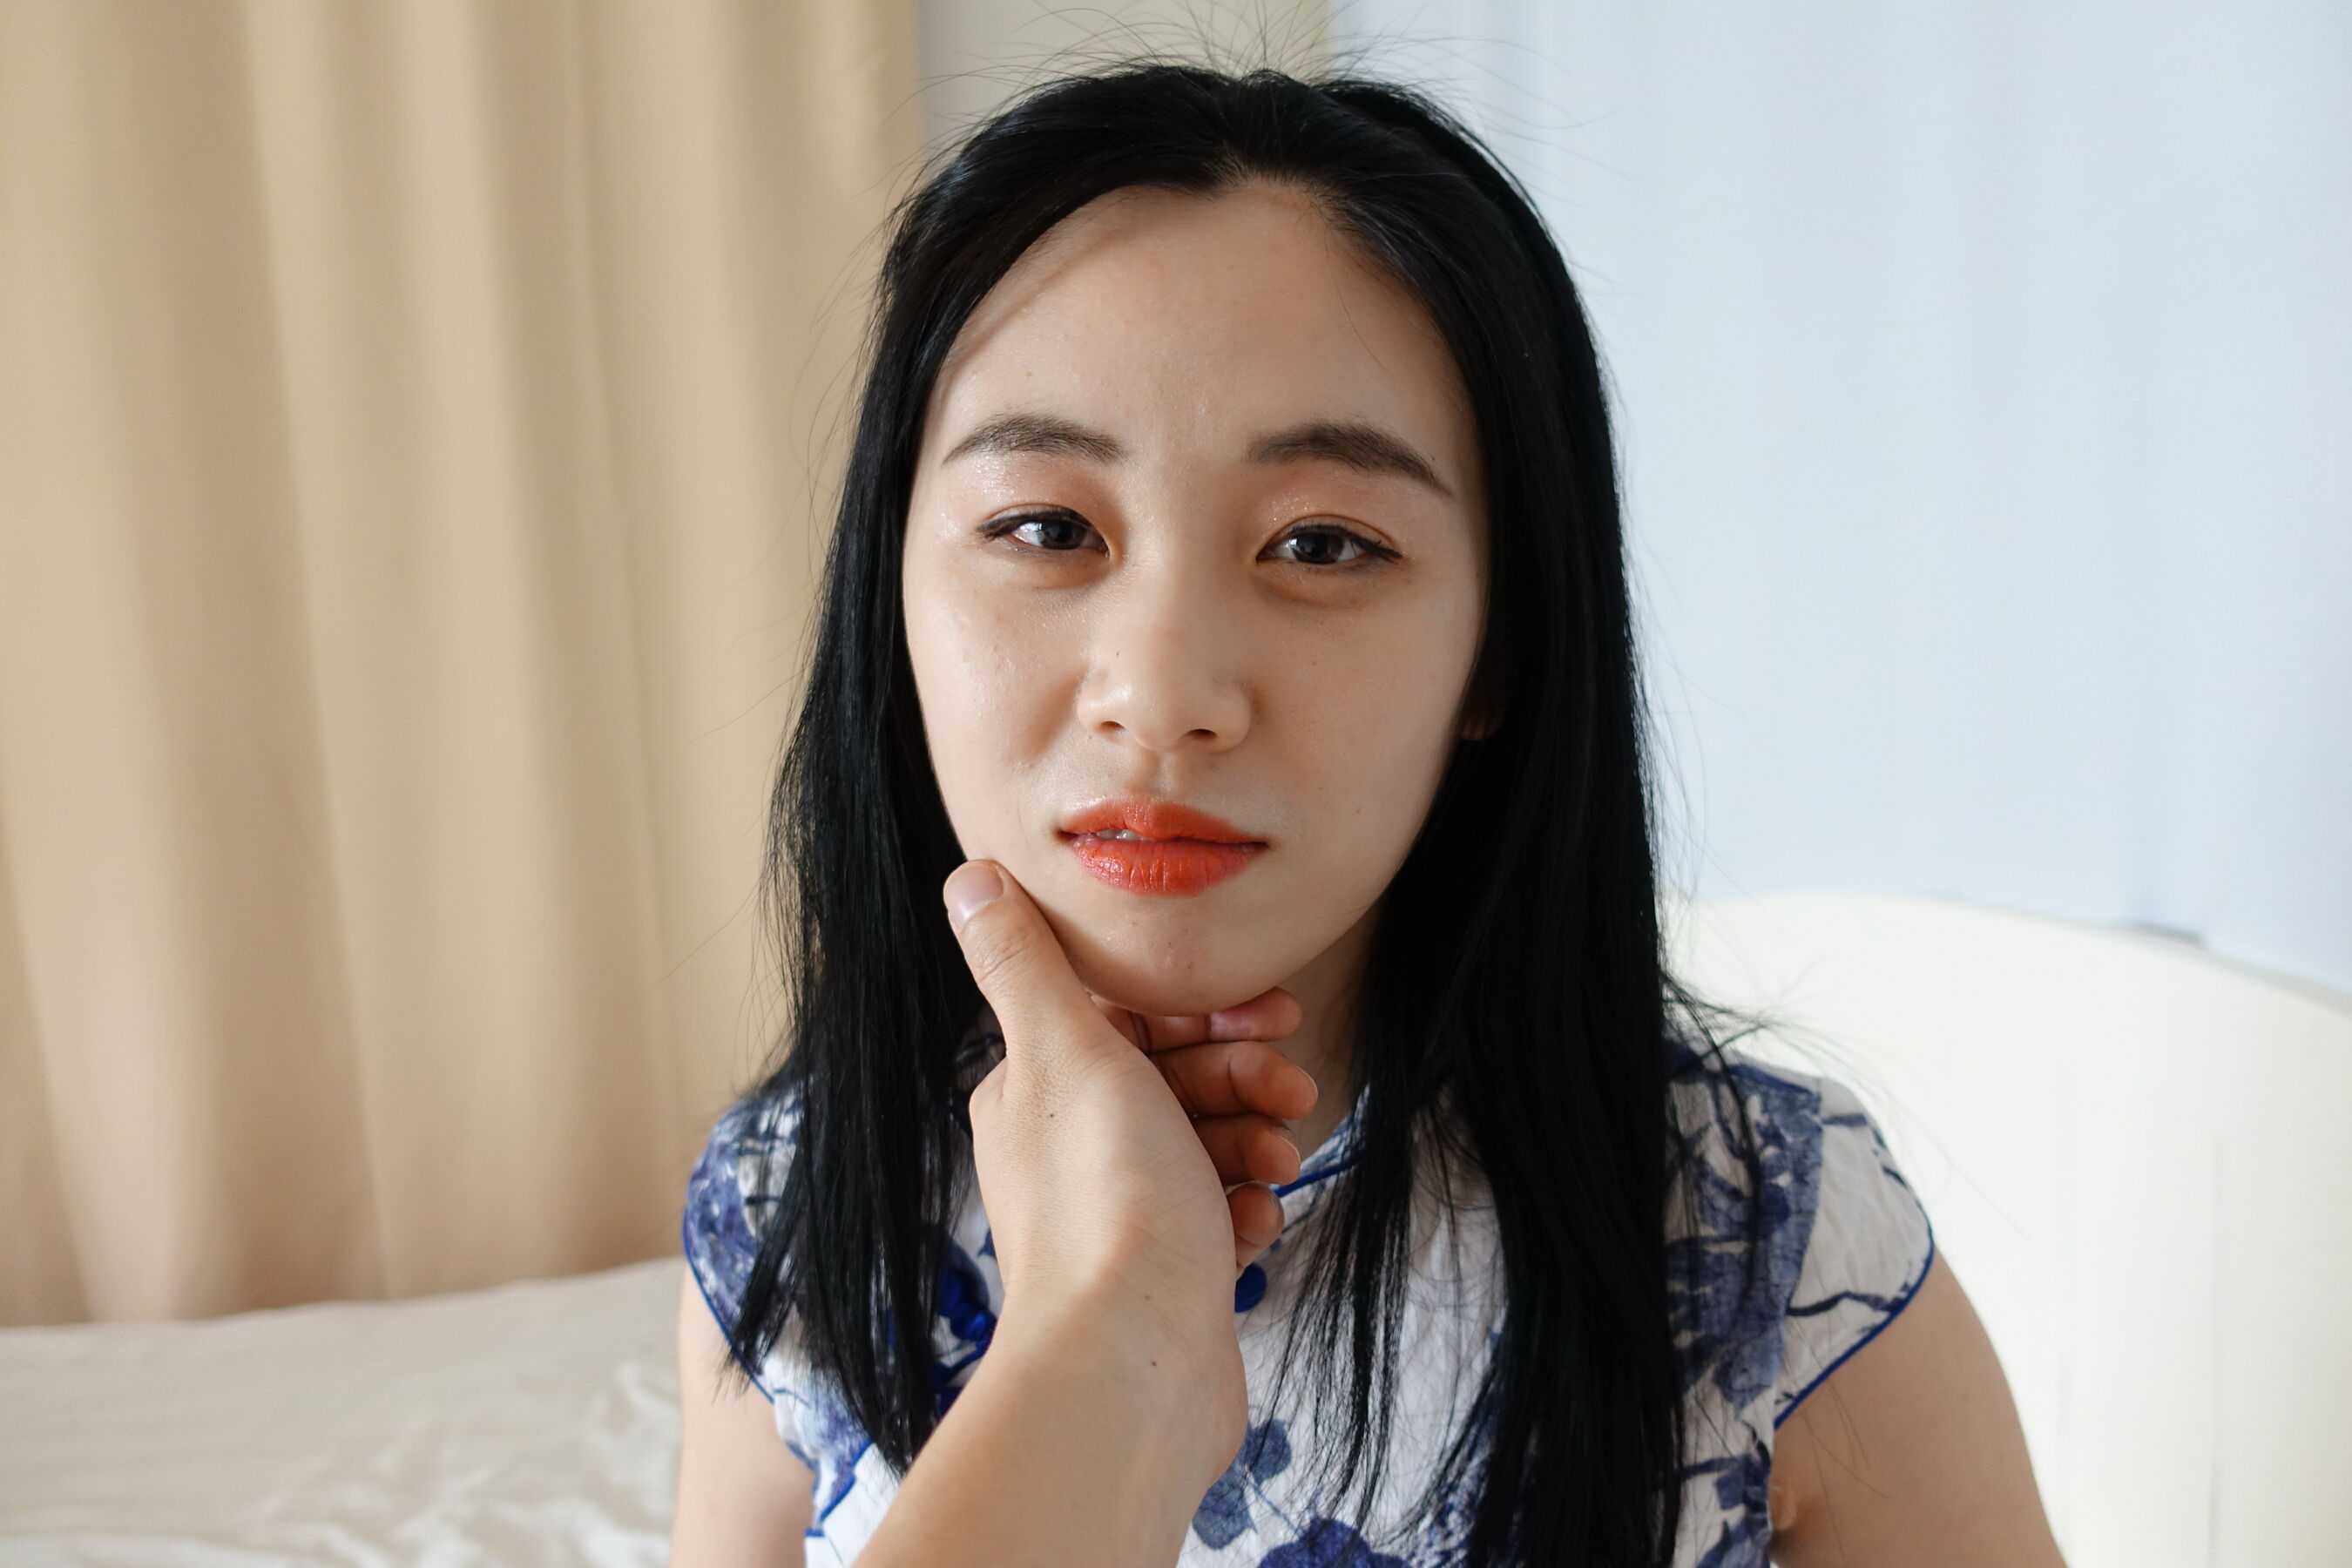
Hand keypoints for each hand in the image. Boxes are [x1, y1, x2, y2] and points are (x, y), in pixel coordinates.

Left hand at [941, 858, 1277, 1452]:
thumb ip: (1027, 962)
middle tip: (1289, 1092)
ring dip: (1251, 1143)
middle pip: (1175, 1081)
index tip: (1271, 1011)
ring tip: (1277, 1165)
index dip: (1204, 1010)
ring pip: (1203, 1147)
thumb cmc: (1106, 1204)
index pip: (1129, 1020)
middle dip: (1242, 1078)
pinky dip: (1241, 1210)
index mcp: (1035, 1093)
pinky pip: (1215, 1217)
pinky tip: (1254, 1224)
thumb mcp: (1068, 1051)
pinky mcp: (1159, 1276)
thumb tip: (970, 876)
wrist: (1131, 1363)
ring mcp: (1115, 1219)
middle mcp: (1066, 1152)